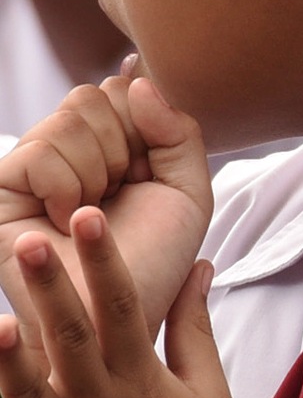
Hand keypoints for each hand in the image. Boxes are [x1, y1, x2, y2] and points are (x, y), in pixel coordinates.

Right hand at [0, 75, 209, 330]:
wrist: (119, 319)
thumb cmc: (153, 264)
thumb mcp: (188, 192)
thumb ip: (178, 131)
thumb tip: (136, 78)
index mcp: (111, 145)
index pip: (124, 89)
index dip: (147, 128)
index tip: (146, 174)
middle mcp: (68, 150)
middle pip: (93, 94)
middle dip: (123, 148)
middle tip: (117, 196)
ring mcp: (32, 167)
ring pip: (68, 118)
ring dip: (98, 172)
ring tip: (90, 215)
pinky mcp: (2, 188)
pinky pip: (40, 153)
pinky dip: (67, 188)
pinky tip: (66, 221)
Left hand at [0, 223, 256, 397]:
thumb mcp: (209, 394)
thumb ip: (193, 327)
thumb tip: (199, 265)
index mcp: (143, 383)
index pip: (124, 308)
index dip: (105, 261)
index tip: (89, 218)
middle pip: (71, 340)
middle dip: (49, 290)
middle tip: (29, 243)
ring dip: (5, 361)